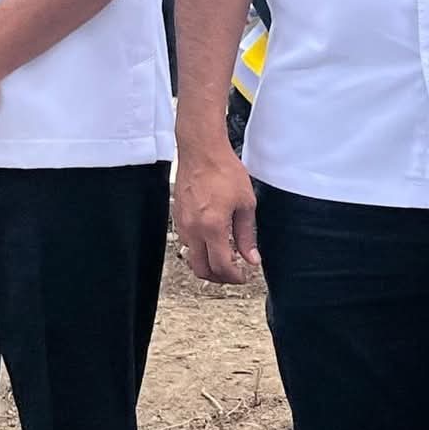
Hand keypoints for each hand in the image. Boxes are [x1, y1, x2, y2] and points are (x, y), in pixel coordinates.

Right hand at [174, 140, 260, 283]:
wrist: (201, 152)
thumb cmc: (223, 171)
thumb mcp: (246, 204)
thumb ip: (247, 235)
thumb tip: (251, 258)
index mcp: (212, 227)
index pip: (221, 266)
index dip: (234, 277)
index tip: (243, 276)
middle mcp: (193, 229)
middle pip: (201, 269)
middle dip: (219, 277)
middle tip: (233, 274)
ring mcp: (182, 224)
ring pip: (191, 257)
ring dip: (207, 263)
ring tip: (224, 257)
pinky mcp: (177, 217)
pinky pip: (187, 242)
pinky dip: (199, 249)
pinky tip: (212, 241)